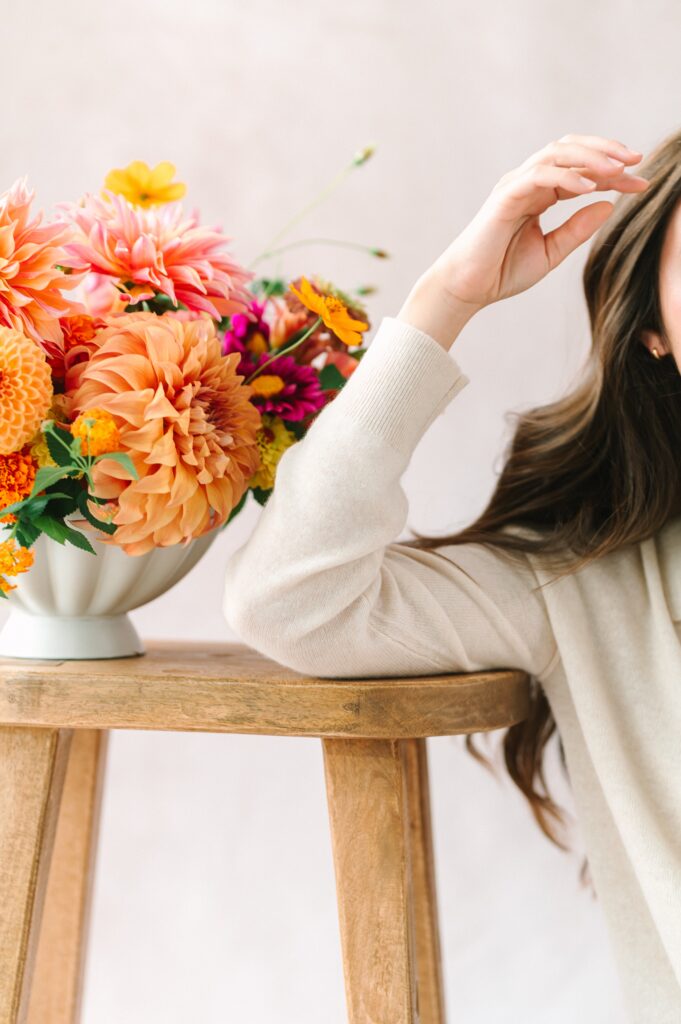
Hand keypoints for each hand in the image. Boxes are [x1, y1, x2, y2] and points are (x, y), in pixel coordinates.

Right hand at [427, 134, 648, 312]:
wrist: (467, 288)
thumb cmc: (501, 272)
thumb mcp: (551, 252)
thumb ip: (577, 230)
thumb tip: (609, 205)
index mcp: (539, 194)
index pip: (582, 172)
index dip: (614, 174)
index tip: (642, 183)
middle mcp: (528, 182)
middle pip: (571, 149)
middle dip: (606, 150)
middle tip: (637, 161)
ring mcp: (515, 185)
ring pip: (557, 153)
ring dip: (591, 157)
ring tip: (618, 169)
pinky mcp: (505, 196)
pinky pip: (540, 175)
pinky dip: (566, 176)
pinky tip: (589, 187)